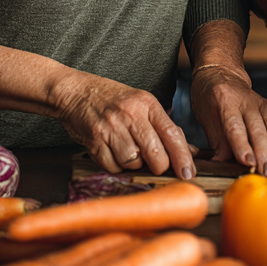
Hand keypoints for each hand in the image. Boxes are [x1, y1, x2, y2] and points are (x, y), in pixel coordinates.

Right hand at [51, 71, 195, 179]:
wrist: (76, 92)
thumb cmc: (113, 100)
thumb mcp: (142, 104)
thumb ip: (166, 127)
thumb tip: (190, 150)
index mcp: (147, 104)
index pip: (172, 133)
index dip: (183, 156)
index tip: (189, 173)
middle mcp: (130, 115)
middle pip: (155, 153)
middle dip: (159, 166)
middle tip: (155, 164)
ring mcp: (111, 128)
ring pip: (134, 163)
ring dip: (134, 164)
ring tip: (128, 150)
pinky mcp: (95, 141)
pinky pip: (113, 167)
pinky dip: (116, 166)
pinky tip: (113, 152)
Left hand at [189, 65, 266, 175]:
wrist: (223, 74)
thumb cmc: (210, 97)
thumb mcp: (206, 117)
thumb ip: (217, 141)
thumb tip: (222, 164)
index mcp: (225, 100)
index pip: (235, 125)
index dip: (242, 144)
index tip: (248, 161)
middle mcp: (247, 100)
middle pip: (258, 128)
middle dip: (264, 152)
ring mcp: (262, 103)